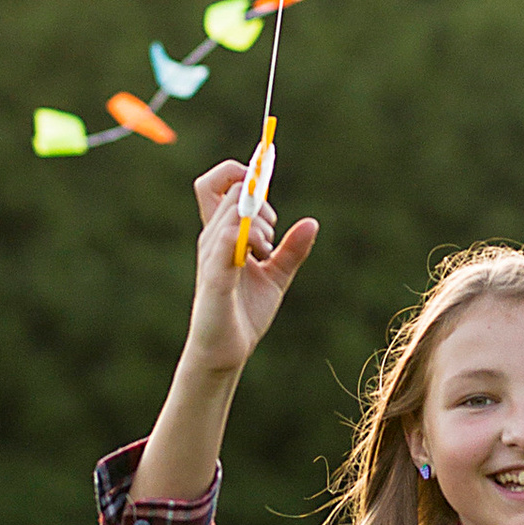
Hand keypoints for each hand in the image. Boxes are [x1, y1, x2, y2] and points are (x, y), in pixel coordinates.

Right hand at [179, 159, 319, 376]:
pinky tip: (260, 253)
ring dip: (260, 222)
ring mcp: (211, 257)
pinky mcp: (215, 278)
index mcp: (223, 234)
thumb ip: (292, 249)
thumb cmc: (245, 311)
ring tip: (267, 251)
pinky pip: (225, 244)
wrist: (226, 352)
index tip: (264, 182)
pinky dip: (245, 237)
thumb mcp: (276, 275)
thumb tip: (312, 222)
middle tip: (273, 233)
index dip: (240, 172)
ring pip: (233, 212)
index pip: (218, 185)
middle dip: (260, 200)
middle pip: (231, 191)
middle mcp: (213, 239)